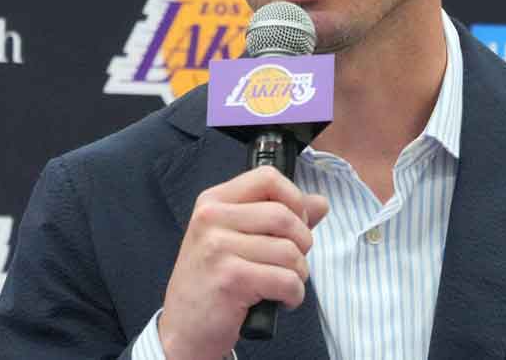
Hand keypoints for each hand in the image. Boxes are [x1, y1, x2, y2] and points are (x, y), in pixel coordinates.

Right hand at [157, 166, 329, 359]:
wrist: (184, 328)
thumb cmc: (214, 281)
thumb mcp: (238, 239)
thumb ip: (280, 216)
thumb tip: (321, 203)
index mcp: (214, 201)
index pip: (268, 177)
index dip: (294, 199)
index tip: (294, 224)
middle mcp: (211, 218)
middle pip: (284, 215)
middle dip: (302, 243)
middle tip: (291, 262)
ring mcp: (218, 248)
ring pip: (289, 250)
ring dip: (298, 273)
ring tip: (283, 283)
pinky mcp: (230, 279)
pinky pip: (286, 280)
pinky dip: (294, 295)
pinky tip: (280, 301)